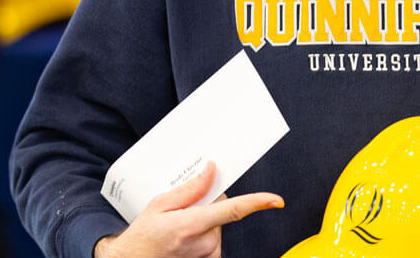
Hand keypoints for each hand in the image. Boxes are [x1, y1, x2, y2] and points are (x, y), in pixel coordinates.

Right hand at [94, 162, 282, 257]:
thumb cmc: (143, 236)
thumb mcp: (159, 205)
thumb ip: (190, 189)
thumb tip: (211, 171)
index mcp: (191, 226)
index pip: (233, 210)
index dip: (257, 203)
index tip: (276, 200)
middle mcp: (204, 243)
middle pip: (221, 210)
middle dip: (208, 205)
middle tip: (182, 211)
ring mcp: (208, 255)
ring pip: (218, 225)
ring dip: (205, 222)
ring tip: (179, 229)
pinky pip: (215, 239)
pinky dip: (205, 235)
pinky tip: (186, 239)